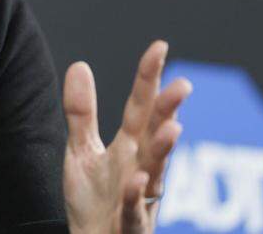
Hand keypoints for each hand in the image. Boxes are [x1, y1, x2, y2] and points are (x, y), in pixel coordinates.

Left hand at [63, 41, 191, 233]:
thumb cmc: (93, 202)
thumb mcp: (81, 151)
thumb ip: (82, 112)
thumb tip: (80, 64)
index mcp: (130, 145)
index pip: (141, 105)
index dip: (149, 77)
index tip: (160, 46)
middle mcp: (141, 166)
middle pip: (156, 133)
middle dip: (169, 111)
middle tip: (183, 85)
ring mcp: (140, 196)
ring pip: (156, 170)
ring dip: (164, 150)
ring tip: (173, 128)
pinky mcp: (129, 225)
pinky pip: (133, 210)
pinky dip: (134, 196)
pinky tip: (136, 180)